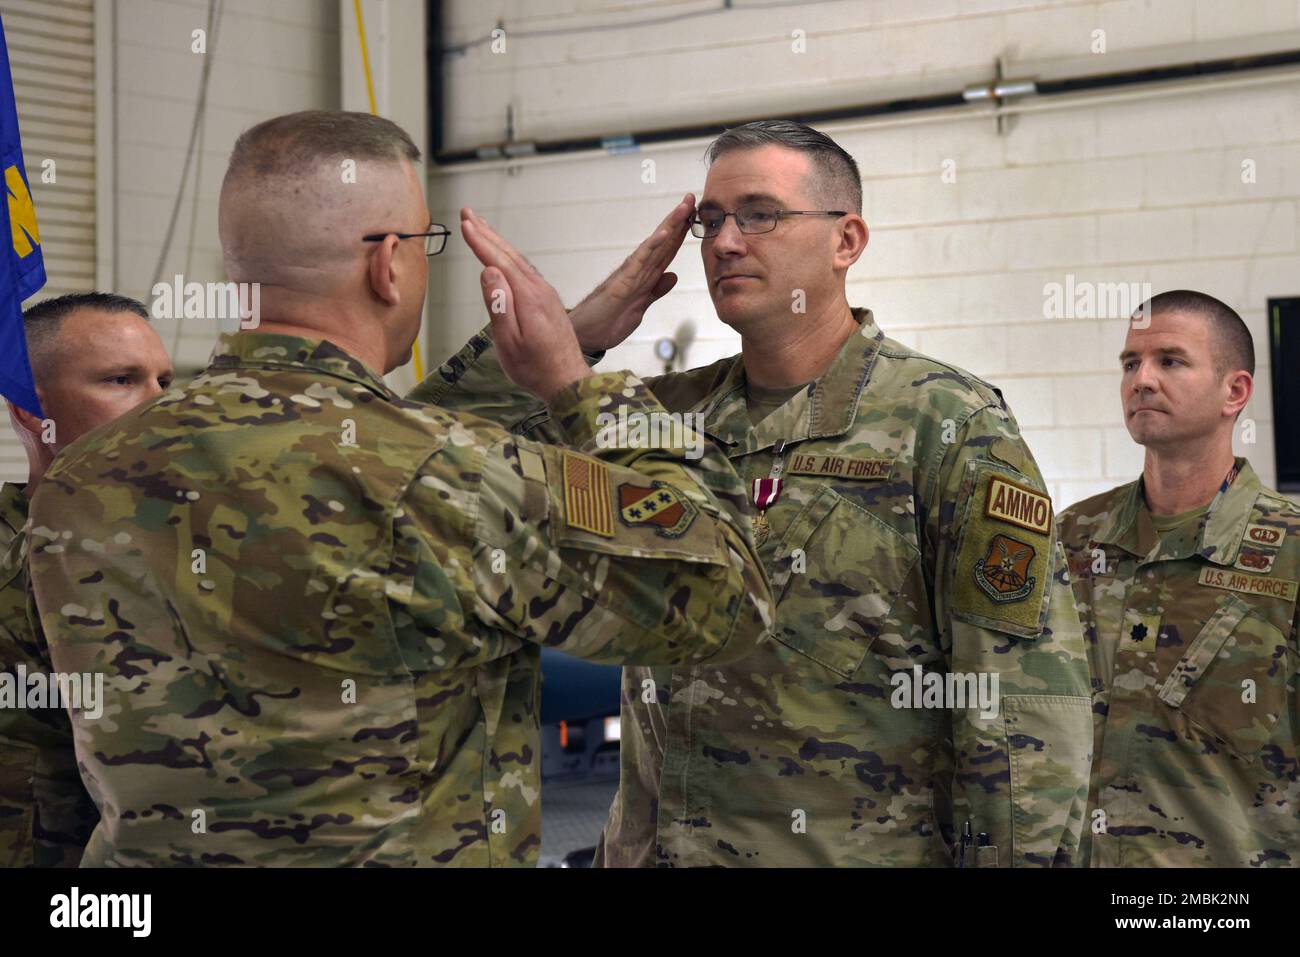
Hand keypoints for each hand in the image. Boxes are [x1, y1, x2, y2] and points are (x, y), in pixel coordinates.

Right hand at [462, 208, 590, 403]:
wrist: (567, 380)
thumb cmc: (535, 368)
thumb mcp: (509, 342)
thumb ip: (499, 306)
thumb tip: (488, 272)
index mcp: (528, 297)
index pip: (499, 261)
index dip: (480, 241)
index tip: (465, 223)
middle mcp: (539, 289)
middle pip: (509, 255)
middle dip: (487, 233)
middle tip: (467, 213)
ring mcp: (546, 294)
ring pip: (518, 261)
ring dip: (497, 242)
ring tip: (480, 227)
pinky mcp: (547, 301)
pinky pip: (525, 271)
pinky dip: (510, 257)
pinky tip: (502, 257)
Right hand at [567, 194, 694, 352]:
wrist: (587, 335)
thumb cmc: (608, 320)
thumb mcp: (641, 306)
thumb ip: (656, 290)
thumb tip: (672, 276)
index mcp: (645, 275)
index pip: (667, 249)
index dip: (682, 232)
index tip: (695, 215)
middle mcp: (638, 268)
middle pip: (663, 240)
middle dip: (678, 219)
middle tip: (692, 197)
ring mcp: (631, 272)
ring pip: (654, 244)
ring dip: (670, 225)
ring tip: (683, 207)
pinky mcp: (623, 281)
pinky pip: (640, 260)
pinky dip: (652, 246)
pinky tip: (664, 233)